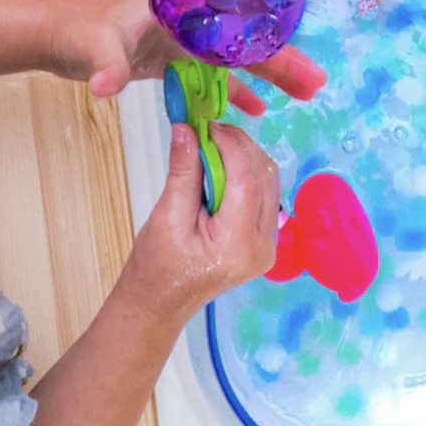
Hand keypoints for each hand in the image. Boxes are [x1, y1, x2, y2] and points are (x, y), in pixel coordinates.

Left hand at [49, 0, 325, 114]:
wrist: (56, 32)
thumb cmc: (76, 30)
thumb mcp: (94, 48)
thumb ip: (106, 67)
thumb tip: (107, 86)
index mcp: (181, 11)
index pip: (236, 29)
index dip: (270, 48)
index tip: (301, 66)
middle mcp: (188, 22)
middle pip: (244, 43)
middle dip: (281, 62)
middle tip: (317, 85)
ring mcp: (182, 41)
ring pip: (234, 60)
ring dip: (267, 76)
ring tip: (304, 95)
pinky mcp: (172, 59)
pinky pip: (212, 75)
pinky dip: (233, 91)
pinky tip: (257, 110)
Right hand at [117, 122, 279, 325]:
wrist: (160, 301)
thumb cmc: (158, 266)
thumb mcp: (167, 216)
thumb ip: (183, 171)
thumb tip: (186, 129)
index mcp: (239, 244)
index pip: (246, 178)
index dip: (229, 144)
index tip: (206, 125)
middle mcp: (263, 245)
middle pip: (262, 177)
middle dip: (237, 146)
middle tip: (206, 131)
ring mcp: (267, 244)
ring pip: (268, 182)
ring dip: (243, 157)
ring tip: (211, 146)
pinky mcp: (262, 239)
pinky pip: (263, 195)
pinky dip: (246, 173)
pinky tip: (221, 166)